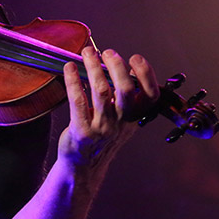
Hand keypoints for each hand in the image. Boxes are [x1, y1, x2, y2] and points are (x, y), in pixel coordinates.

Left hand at [58, 47, 159, 173]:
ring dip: (93, 68)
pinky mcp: (82, 132)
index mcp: (133, 118)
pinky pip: (78, 101)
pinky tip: (69, 67)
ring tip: (87, 52)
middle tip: (106, 52)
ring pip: (101, 91)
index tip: (135, 58)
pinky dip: (73, 81)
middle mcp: (121, 123)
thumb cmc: (100, 136)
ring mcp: (101, 128)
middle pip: (125, 90)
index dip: (145, 75)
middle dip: (116, 66)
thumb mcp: (119, 120)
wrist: (83, 166)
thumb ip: (123, 98)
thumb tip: (121, 65)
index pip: (150, 96)